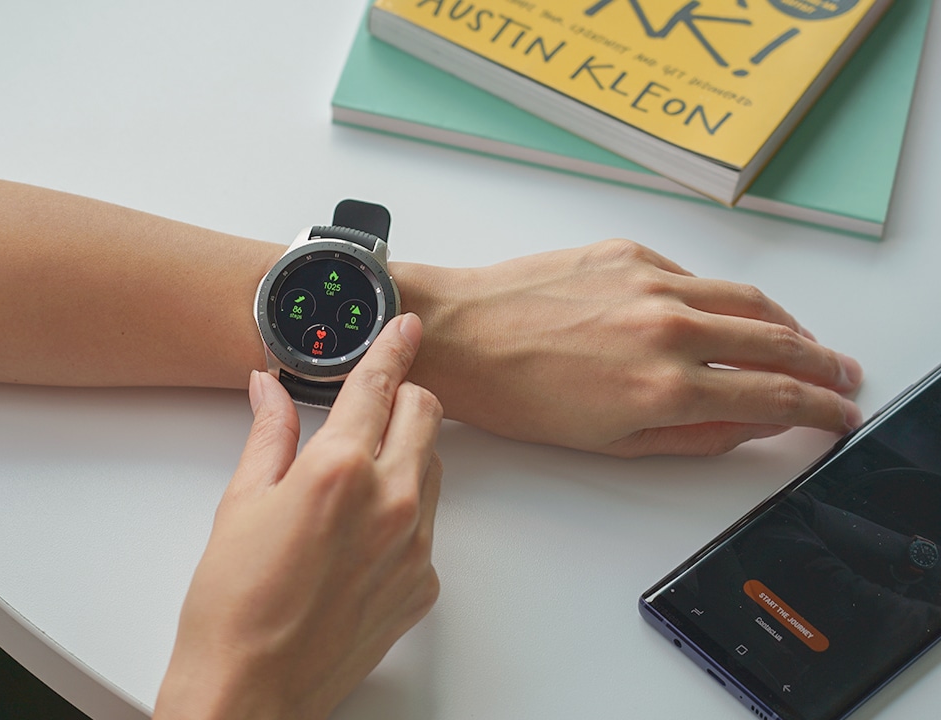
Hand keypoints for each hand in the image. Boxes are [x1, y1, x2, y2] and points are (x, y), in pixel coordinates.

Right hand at [154, 314, 443, 719]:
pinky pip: (429, 525)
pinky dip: (404, 511)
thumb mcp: (240, 503)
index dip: (393, 348)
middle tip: (373, 401)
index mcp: (340, 470)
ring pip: (434, 467)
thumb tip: (269, 391)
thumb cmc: (234, 605)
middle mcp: (390, 503)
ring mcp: (414, 547)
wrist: (251, 689)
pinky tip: (358, 532)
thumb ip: (269, 436)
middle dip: (404, 396)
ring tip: (355, 474)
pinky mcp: (423, 585)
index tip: (405, 330)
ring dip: (406, 451)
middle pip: (425, 415)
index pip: (378, 385)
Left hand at [398, 239, 862, 456]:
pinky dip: (722, 297)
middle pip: (779, 339)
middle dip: (822, 362)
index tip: (839, 413)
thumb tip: (749, 422)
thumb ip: (692, 434)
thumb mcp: (608, 441)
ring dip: (787, 322)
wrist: (452, 333)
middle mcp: (669, 328)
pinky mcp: (627, 252)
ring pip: (747, 298)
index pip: (775, 395)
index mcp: (665, 387)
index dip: (820, 408)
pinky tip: (724, 313)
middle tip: (843, 374)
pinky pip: (696, 275)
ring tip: (803, 341)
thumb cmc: (510, 394)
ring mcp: (650, 282)